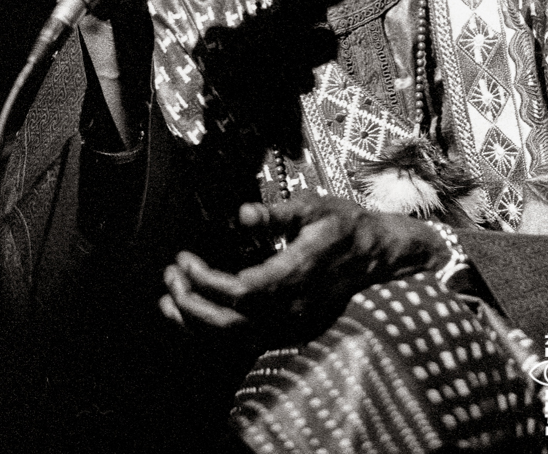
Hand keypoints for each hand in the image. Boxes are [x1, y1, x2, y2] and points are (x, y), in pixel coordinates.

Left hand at [160, 195, 448, 346]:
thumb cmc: (345, 225)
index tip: (184, 258)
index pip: (241, 291)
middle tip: (170, 276)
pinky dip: (213, 332)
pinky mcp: (290, 329)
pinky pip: (244, 340)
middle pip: (231, 323)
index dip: (206, 280)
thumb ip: (277, 214)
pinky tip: (192, 315)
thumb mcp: (314, 208)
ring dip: (196, 323)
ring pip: (235, 339)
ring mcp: (292, 324)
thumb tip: (241, 215)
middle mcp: (293, 308)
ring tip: (168, 298)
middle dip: (192, 304)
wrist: (379, 255)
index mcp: (297, 275)